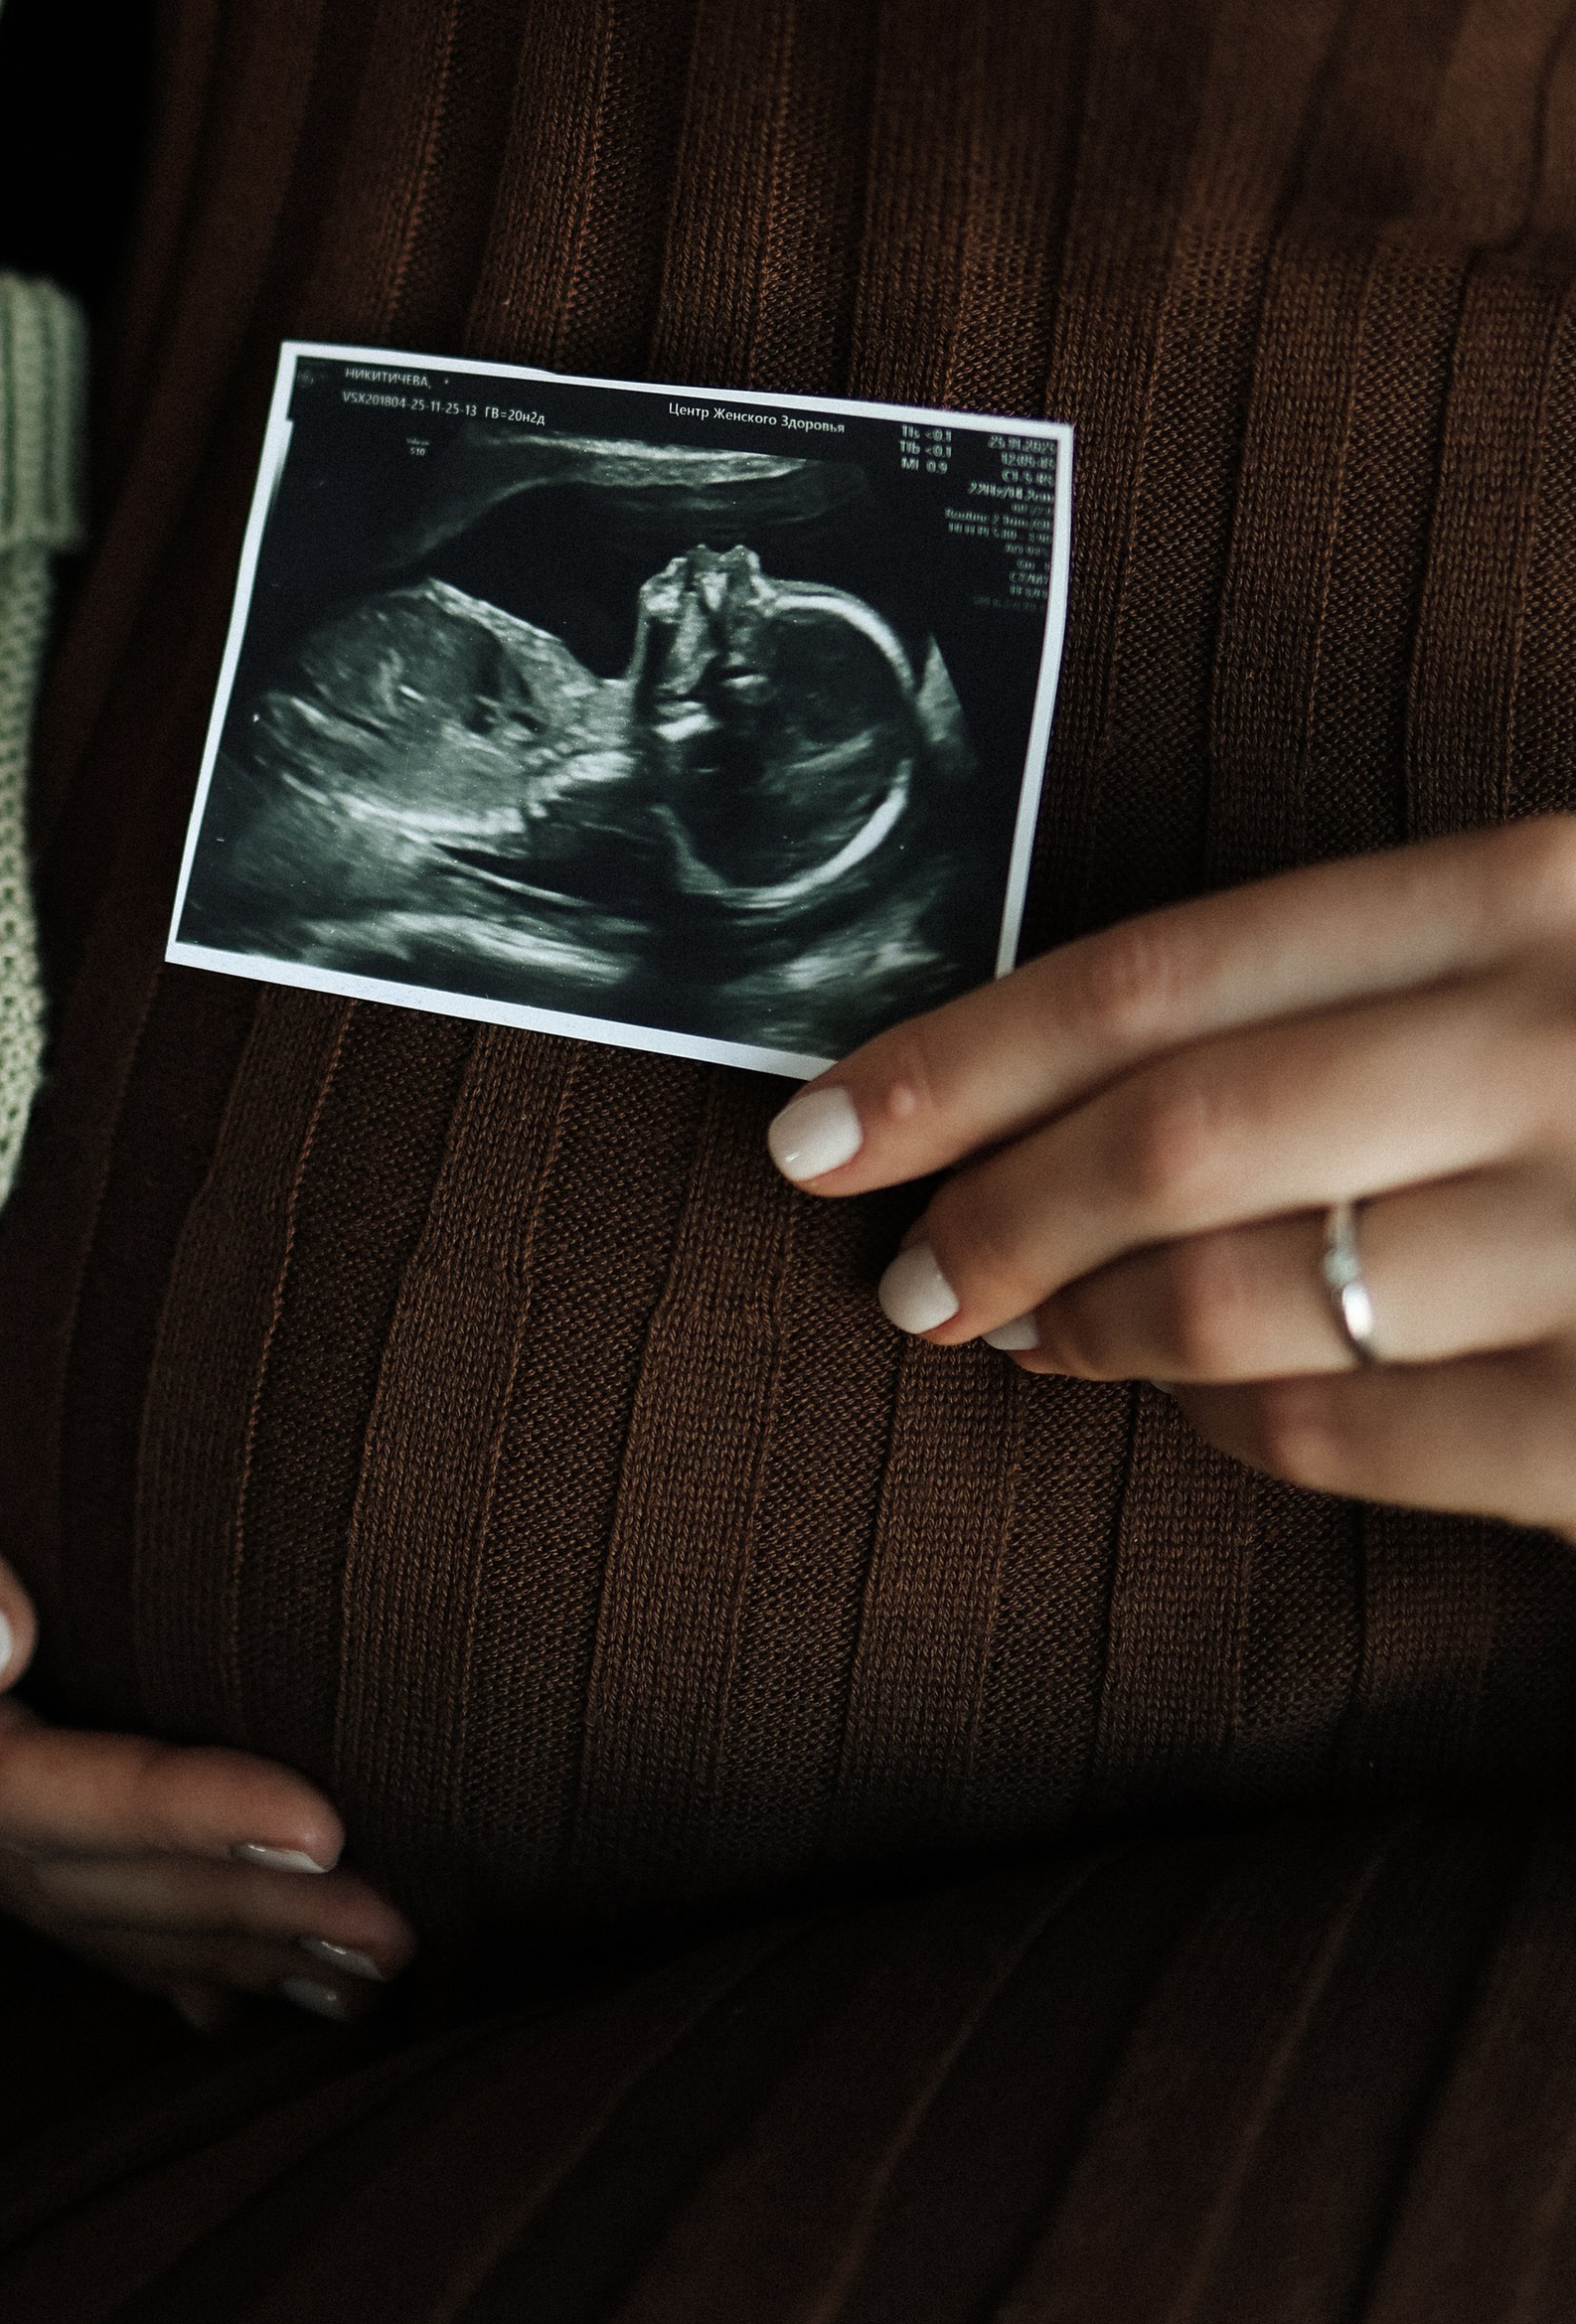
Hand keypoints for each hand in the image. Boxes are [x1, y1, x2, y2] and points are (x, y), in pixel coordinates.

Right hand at [0, 1181, 417, 2026]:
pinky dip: (144, 1911)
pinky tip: (238, 1966)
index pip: (1, 1781)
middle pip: (43, 1860)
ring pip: (52, 1877)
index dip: (158, 1815)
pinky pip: (37, 1844)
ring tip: (362, 1965)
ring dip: (207, 1927)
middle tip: (391, 1926)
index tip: (314, 1820)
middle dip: (218, 1902)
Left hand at [764, 823, 1575, 1541]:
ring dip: (1087, 1324)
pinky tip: (1198, 1397)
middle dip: (994, 1215)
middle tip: (906, 1274)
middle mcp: (1560, 1049)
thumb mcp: (1560, 953)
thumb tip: (1062, 1081)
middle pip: (1172, 1136)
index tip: (822, 1126)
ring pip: (1230, 1298)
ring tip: (1032, 1332)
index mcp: (1530, 893)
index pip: (1160, 977)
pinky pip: (1341, 1430)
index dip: (960, 1062)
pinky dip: (1228, 1421)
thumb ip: (1374, 984)